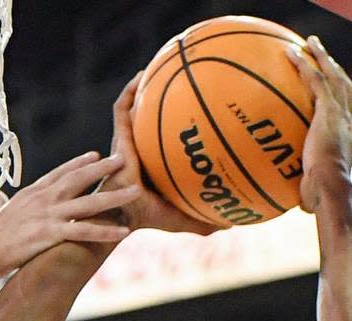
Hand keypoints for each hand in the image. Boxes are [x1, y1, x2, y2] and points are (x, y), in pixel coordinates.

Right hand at [0, 152, 139, 277]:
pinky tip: (123, 232)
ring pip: (89, 202)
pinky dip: (106, 231)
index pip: (58, 173)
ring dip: (114, 196)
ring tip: (136, 191)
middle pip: (78, 178)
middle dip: (103, 167)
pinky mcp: (49, 234)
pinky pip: (84, 231)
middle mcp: (41, 199)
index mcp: (28, 195)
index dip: (77, 163)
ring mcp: (47, 215)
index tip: (94, 154)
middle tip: (123, 157)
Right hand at [106, 75, 215, 234]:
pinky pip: (121, 108)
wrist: (121, 215)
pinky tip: (141, 76)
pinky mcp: (118, 138)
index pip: (166, 136)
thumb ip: (205, 220)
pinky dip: (129, 91)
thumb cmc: (147, 219)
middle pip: (152, 115)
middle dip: (162, 94)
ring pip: (136, 106)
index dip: (179, 119)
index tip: (197, 103)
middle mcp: (141, 147)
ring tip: (156, 65)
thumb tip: (233, 225)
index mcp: (155, 161)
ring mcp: (128, 141)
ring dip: (144, 86)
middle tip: (181, 75)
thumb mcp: (183, 217)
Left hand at [287, 36, 351, 212]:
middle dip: (337, 70)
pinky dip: (305, 65)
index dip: (344, 101)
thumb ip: (310, 193)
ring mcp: (341, 115)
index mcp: (351, 140)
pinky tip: (291, 54)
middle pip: (347, 87)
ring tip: (311, 43)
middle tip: (325, 58)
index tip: (335, 93)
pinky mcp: (328, 111)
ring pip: (334, 76)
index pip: (349, 115)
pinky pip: (315, 81)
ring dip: (323, 57)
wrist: (331, 190)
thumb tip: (301, 208)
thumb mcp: (317, 195)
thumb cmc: (323, 200)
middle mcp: (350, 123)